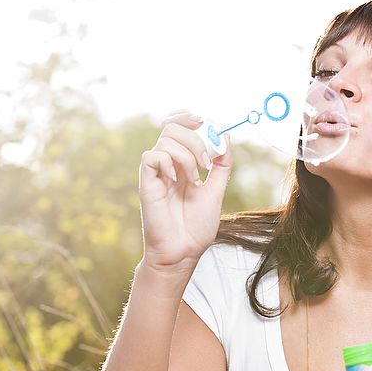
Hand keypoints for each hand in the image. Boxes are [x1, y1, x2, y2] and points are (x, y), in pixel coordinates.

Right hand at [139, 112, 232, 272]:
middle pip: (172, 128)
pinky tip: (178, 180)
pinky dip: (169, 162)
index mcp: (182, 164)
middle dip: (195, 138)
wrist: (183, 251)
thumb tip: (225, 137)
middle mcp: (167, 165)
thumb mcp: (216, 190)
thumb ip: (222, 165)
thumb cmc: (196, 226)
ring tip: (195, 180)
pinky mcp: (146, 183)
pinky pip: (152, 156)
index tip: (208, 123)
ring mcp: (156, 173)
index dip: (190, 119)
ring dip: (188, 155)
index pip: (179, 127)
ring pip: (166, 140)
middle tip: (207, 163)